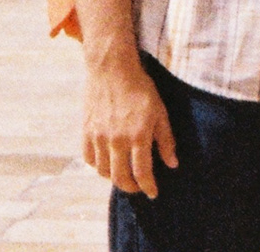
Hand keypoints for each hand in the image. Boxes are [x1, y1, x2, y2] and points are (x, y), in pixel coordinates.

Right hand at [81, 51, 176, 197]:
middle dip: (131, 188)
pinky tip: (106, 162)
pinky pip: (89, 158)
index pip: (142, 173)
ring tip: (123, 174)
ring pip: (103, 171)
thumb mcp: (160, 111)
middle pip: (121, 178)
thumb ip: (166, 140)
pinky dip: (97, 165)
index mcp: (138, 135)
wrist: (112, 67)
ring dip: (115, 178)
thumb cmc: (140, 88)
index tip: (153, 193)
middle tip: (138, 187)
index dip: (148, 187)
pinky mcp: (87, 131)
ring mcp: (99, 136)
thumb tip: (172, 164)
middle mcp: (117, 140)